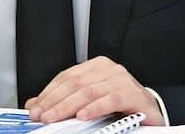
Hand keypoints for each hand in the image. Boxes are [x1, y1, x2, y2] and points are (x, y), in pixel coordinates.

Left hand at [25, 56, 163, 125]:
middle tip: (41, 115)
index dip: (48, 93)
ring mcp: (121, 79)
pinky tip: (83, 116)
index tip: (35, 108)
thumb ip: (65, 100)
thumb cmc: (120, 105)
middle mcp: (108, 69)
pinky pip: (111, 100)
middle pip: (75, 84)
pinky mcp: (133, 93)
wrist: (150, 110)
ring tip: (55, 118)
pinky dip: (95, 108)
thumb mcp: (89, 101)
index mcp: (96, 66)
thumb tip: (35, 104)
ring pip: (89, 92)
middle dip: (55, 101)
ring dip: (69, 106)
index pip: (66, 77)